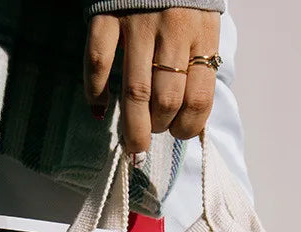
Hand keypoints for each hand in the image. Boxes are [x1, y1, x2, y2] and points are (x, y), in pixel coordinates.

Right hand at [84, 9, 220, 153]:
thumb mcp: (204, 24)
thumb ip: (198, 63)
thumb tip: (188, 116)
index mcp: (202, 35)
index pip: (198, 99)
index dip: (188, 128)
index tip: (178, 134)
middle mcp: (172, 31)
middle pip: (165, 101)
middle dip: (158, 129)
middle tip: (151, 137)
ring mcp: (137, 24)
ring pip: (135, 92)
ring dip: (132, 126)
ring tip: (132, 145)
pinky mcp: (106, 16)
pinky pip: (98, 63)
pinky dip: (96, 92)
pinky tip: (100, 108)